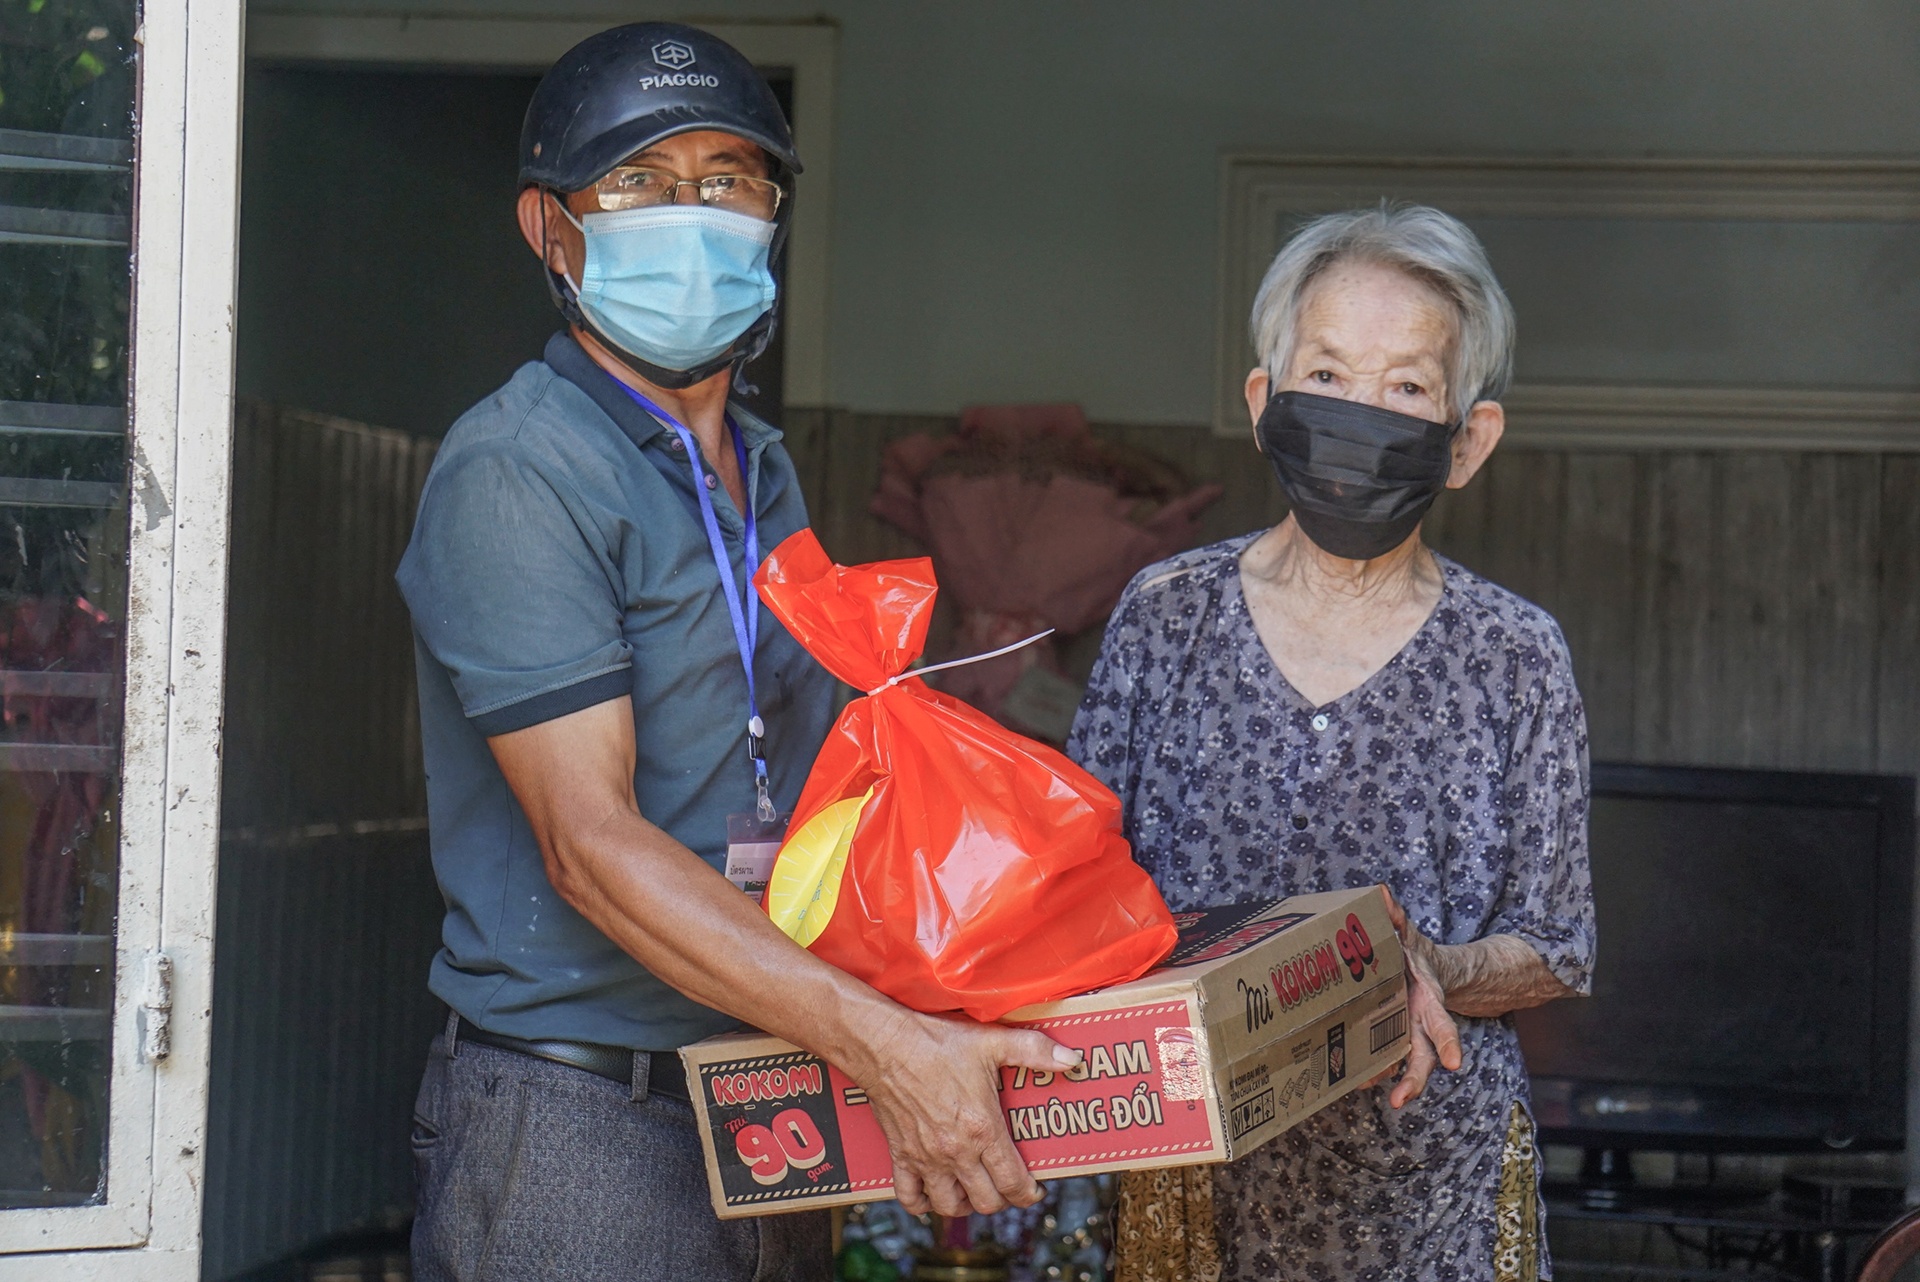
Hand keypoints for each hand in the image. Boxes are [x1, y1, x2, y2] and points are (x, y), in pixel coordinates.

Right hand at [858, 1010, 1081, 1216]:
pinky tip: (931, 1195)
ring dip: (964, 1204)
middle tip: (1006, 1186)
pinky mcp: (901, 1155)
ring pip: (950, 1206)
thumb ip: (1034, 1051)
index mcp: (983, 1129)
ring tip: (973, 1191)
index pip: (1013, 1182)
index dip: (1028, 1194)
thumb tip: (1071, 1060)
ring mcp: (926, 1158)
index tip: (1034, 1191)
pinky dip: (921, 1204)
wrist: (886, 1044)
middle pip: (985, 1200)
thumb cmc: (937, 1043)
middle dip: (1001, 1199)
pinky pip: (909, 1197)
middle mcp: (956, 1152)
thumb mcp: (992, 1042)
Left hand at [1377, 887, 1461, 1107]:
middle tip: (1402, 1099)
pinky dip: (1368, 1069)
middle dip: (1415, 1079)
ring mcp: (1405, 1034)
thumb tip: (1380, 893)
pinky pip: (1380, 1058)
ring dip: (1386, 1079)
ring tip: (1364, 1089)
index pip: (1443, 1025)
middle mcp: (1420, 1023)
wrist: (1425, 972)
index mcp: (1430, 1001)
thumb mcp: (1408, 934)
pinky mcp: (1388, 1038)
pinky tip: (1349, 1077)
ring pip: (1402, 1064)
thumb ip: (1395, 917)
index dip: (1449, 1044)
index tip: (1456, 1063)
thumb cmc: (1414, 955)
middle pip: (1424, 1058)